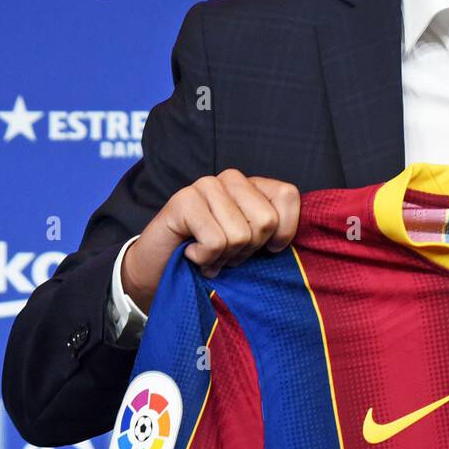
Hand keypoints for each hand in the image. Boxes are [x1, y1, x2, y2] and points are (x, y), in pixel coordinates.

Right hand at [121, 170, 300, 311]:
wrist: (159, 270)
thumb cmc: (211, 258)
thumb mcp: (251, 247)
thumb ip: (273, 235)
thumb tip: (289, 239)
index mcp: (253, 186)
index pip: (288, 195)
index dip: (284, 231)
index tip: (266, 250)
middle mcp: (231, 179)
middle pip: (266, 220)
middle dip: (248, 250)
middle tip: (227, 253)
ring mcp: (206, 185)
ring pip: (240, 235)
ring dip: (224, 257)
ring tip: (208, 254)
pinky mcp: (183, 200)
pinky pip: (215, 241)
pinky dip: (205, 258)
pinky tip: (191, 253)